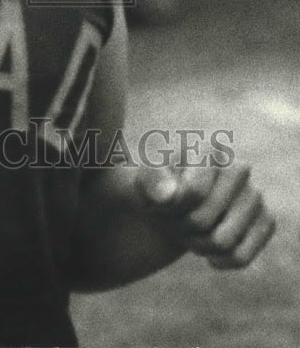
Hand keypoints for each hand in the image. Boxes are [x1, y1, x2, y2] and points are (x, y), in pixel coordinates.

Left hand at [135, 161, 275, 268]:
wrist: (172, 206)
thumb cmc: (157, 189)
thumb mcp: (144, 182)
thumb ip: (150, 182)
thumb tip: (169, 195)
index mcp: (208, 149)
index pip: (193, 194)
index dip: (171, 207)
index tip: (162, 200)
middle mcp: (238, 167)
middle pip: (202, 221)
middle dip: (181, 227)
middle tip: (174, 216)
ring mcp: (254, 195)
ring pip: (223, 242)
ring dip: (198, 244)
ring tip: (189, 229)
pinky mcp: (265, 221)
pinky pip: (241, 256)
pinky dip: (220, 260)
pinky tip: (209, 250)